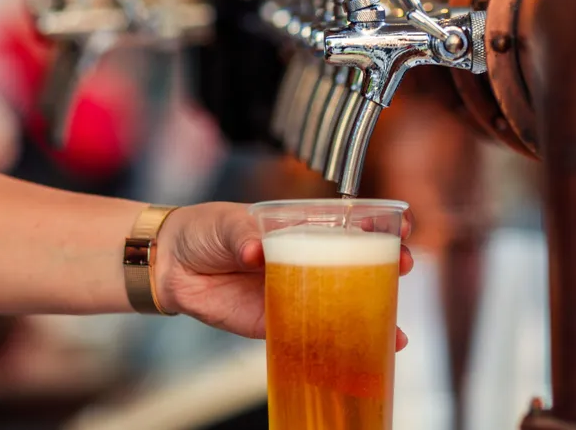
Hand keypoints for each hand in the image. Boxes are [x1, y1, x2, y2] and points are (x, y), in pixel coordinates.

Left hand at [154, 203, 415, 348]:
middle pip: (357, 264)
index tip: (401, 228)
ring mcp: (297, 291)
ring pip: (343, 303)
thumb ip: (247, 235)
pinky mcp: (278, 321)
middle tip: (402, 267)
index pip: (349, 225)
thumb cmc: (206, 231)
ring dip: (373, 316)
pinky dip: (337, 344)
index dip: (379, 227)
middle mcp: (307, 259)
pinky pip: (312, 333)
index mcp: (302, 227)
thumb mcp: (229, 223)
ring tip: (396, 330)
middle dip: (386, 267)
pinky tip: (360, 352)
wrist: (173, 265)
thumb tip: (258, 250)